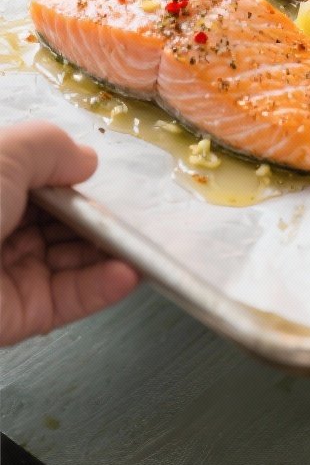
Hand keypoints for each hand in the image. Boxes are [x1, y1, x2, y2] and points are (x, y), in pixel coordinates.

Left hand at [1, 122, 138, 345]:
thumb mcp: (4, 152)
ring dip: (109, 253)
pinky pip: (67, 300)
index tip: (102, 179)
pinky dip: (102, 288)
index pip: (38, 180)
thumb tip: (85, 161)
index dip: (71, 179)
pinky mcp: (16, 317)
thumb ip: (52, 147)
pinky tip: (128, 272)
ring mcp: (3, 274)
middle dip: (96, 217)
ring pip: (69, 261)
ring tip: (141, 244)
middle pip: (58, 221)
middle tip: (132, 215)